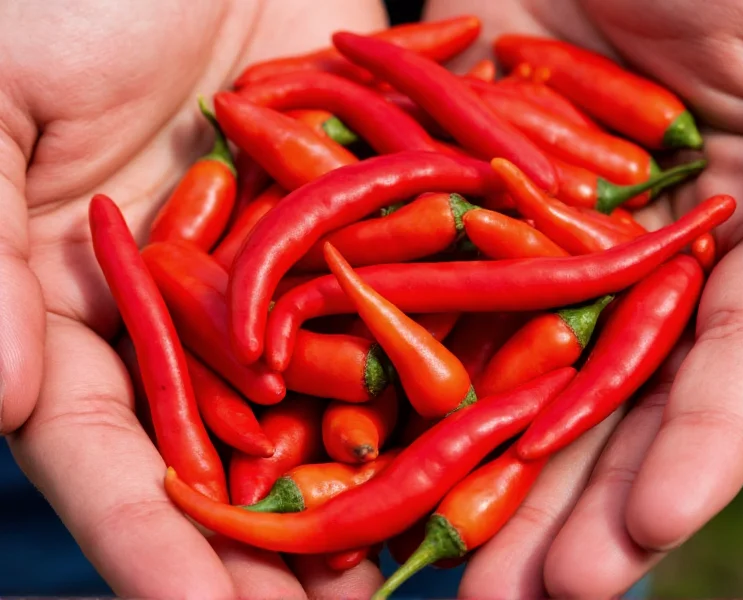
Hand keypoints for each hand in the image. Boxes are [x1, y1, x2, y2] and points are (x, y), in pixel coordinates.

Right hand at [0, 1, 390, 596]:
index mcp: (79, 295)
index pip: (110, 445)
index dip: (153, 537)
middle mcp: (186, 299)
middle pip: (233, 447)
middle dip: (278, 540)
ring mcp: (276, 260)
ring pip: (325, 391)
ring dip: (370, 473)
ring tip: (419, 557)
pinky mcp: (352, 206)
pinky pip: (394, 291)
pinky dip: (429, 354)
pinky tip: (477, 423)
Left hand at [424, 0, 742, 595]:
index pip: (738, 368)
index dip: (702, 451)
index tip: (649, 524)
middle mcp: (653, 264)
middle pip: (619, 406)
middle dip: (579, 507)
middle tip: (530, 599)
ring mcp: (556, 243)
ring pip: (521, 377)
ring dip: (486, 471)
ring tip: (446, 564)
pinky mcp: (475, 206)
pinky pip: (441, 294)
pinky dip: (409, 369)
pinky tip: (374, 444)